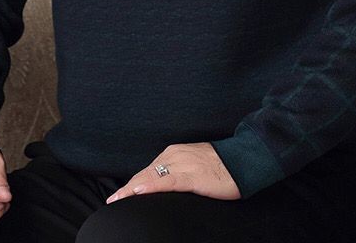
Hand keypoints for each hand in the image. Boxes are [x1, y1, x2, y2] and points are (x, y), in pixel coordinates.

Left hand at [106, 142, 239, 203]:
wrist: (243, 160)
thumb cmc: (221, 166)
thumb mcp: (194, 166)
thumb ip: (178, 174)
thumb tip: (165, 189)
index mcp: (174, 153)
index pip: (147, 171)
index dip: (131, 184)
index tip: (118, 197)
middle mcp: (174, 155)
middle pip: (145, 174)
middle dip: (128, 188)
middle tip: (112, 202)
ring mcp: (182, 164)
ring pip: (151, 177)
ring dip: (132, 189)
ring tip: (118, 201)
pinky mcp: (192, 175)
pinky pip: (167, 181)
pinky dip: (152, 186)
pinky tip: (139, 191)